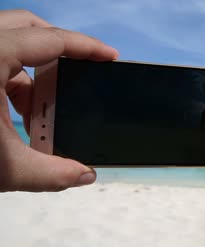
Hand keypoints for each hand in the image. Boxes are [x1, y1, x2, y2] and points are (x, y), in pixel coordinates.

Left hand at [0, 10, 117, 191]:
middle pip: (27, 28)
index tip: (109, 56)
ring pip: (10, 46)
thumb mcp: (4, 168)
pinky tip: (18, 116)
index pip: (50, 40)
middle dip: (59, 51)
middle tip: (79, 75)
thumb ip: (52, 173)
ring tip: (44, 112)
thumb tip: (85, 175)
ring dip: (35, 75)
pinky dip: (14, 85)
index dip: (86, 47)